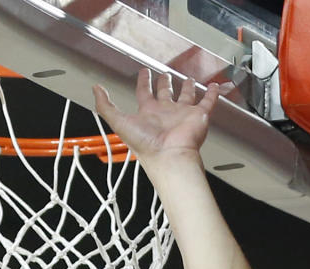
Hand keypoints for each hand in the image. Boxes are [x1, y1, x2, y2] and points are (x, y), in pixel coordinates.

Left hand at [93, 69, 232, 161]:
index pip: (144, 93)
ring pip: (185, 97)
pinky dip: (212, 94)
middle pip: (165, 94)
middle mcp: (165, 113)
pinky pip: (207, 102)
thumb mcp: (118, 121)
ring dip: (187, 87)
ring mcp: (182, 114)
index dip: (143, 82)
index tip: (143, 72)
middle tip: (165, 74)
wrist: (169, 156)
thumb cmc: (145, 143)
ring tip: (189, 79)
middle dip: (164, 83)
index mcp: (148, 113)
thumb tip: (95, 89)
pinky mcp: (198, 116)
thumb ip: (106, 106)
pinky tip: (214, 86)